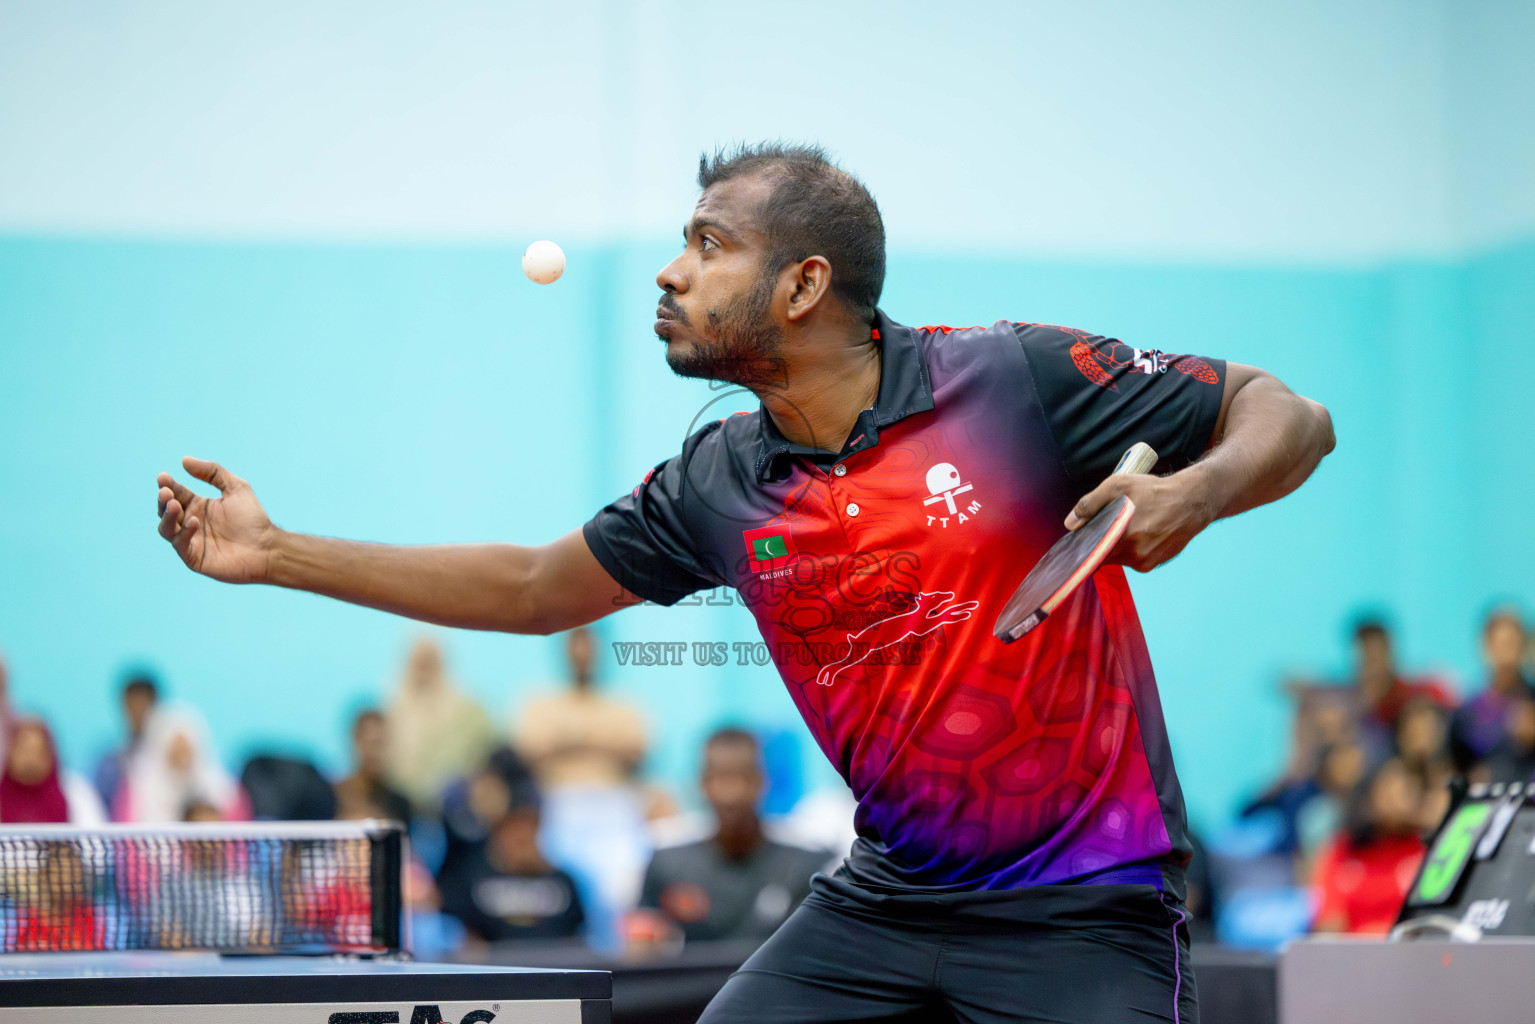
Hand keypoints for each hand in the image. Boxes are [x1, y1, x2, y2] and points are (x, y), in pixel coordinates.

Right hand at [156, 457, 278, 582]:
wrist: (267, 547)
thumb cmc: (253, 519)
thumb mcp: (236, 488)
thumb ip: (213, 473)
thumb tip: (184, 460)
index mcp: (199, 506)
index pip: (177, 493)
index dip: (168, 485)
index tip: (163, 476)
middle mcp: (191, 522)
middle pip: (166, 510)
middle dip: (164, 499)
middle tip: (166, 491)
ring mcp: (191, 541)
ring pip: (166, 528)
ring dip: (167, 516)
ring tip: (173, 504)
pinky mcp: (194, 558)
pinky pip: (180, 544)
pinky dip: (184, 532)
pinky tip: (194, 521)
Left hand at [1063, 469, 1214, 572]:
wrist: (1192, 501)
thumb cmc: (1155, 491)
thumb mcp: (1119, 485)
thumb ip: (1091, 503)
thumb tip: (1070, 523)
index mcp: (1123, 535)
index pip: (1091, 552)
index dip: (1083, 547)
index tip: (1077, 543)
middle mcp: (1134, 554)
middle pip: (1104, 555)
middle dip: (1101, 543)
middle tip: (1106, 526)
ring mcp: (1145, 562)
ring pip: (1119, 558)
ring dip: (1117, 546)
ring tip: (1127, 527)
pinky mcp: (1154, 564)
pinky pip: (1133, 560)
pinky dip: (1131, 549)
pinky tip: (1138, 533)